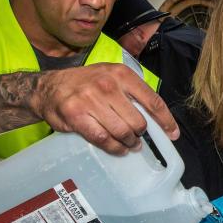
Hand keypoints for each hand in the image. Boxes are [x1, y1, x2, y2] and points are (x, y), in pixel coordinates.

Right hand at [32, 63, 177, 153]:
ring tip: (129, 145)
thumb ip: (131, 92)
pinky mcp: (77, 117)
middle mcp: (107, 85)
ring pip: (122, 132)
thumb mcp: (110, 76)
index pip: (152, 100)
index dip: (165, 121)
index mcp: (121, 74)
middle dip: (141, 134)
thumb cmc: (84, 83)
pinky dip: (114, 148)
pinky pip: (103, 139)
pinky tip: (118, 149)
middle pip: (138, 121)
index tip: (173, 134)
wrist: (49, 88)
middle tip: (138, 138)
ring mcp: (91, 101)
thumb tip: (155, 116)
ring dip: (129, 143)